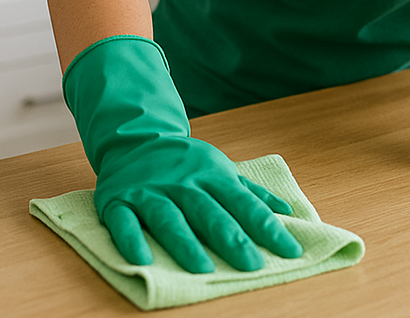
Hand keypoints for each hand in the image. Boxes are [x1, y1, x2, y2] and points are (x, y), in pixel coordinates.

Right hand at [63, 35, 302, 272]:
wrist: (136, 139)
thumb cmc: (186, 164)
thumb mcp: (220, 170)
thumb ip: (250, 193)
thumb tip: (286, 210)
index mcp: (213, 175)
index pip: (245, 203)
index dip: (267, 227)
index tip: (290, 250)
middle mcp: (183, 183)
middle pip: (210, 213)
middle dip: (233, 239)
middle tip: (253, 266)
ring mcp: (150, 192)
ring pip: (170, 219)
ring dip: (186, 244)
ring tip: (203, 270)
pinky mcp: (119, 200)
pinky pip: (124, 222)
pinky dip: (132, 241)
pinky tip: (143, 261)